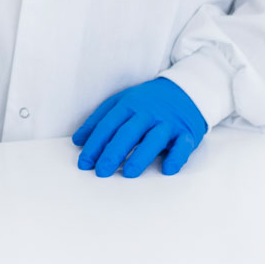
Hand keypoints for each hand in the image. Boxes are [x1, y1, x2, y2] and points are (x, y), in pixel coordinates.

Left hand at [72, 78, 205, 177]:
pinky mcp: (186, 133)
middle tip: (101, 171)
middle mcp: (148, 113)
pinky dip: (176, 157)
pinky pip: (182, 146)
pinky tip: (167, 170)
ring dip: (141, 156)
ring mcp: (168, 123)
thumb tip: (78, 140)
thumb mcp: (121, 103)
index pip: (108, 125)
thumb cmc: (147, 101)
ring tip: (128, 173)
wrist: (185, 90)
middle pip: (128, 133)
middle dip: (113, 152)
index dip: (95, 144)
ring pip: (154, 139)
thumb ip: (99, 120)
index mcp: (129, 104)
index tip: (84, 162)